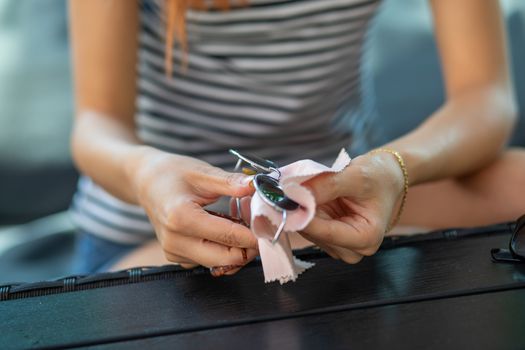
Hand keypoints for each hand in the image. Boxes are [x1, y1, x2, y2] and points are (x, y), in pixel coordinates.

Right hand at [128, 147, 257, 272]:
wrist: (145, 181)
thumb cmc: (171, 173)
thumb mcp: (202, 172)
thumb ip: (231, 182)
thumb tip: (257, 186)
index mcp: (181, 218)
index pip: (229, 236)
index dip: (255, 234)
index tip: (271, 226)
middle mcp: (175, 241)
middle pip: (226, 259)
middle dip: (248, 246)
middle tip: (257, 225)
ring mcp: (174, 252)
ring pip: (220, 263)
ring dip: (236, 248)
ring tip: (237, 222)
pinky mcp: (177, 257)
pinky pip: (209, 261)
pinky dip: (222, 249)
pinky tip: (222, 229)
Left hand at [301, 152, 404, 262]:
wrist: (385, 177)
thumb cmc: (378, 177)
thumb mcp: (355, 176)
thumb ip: (326, 186)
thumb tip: (294, 193)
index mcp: (366, 238)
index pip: (326, 232)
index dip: (303, 215)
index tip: (285, 198)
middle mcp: (353, 249)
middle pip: (315, 234)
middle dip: (302, 210)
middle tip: (292, 185)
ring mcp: (339, 246)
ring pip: (307, 230)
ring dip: (302, 209)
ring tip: (310, 186)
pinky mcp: (329, 239)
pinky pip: (308, 225)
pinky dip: (305, 210)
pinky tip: (312, 195)